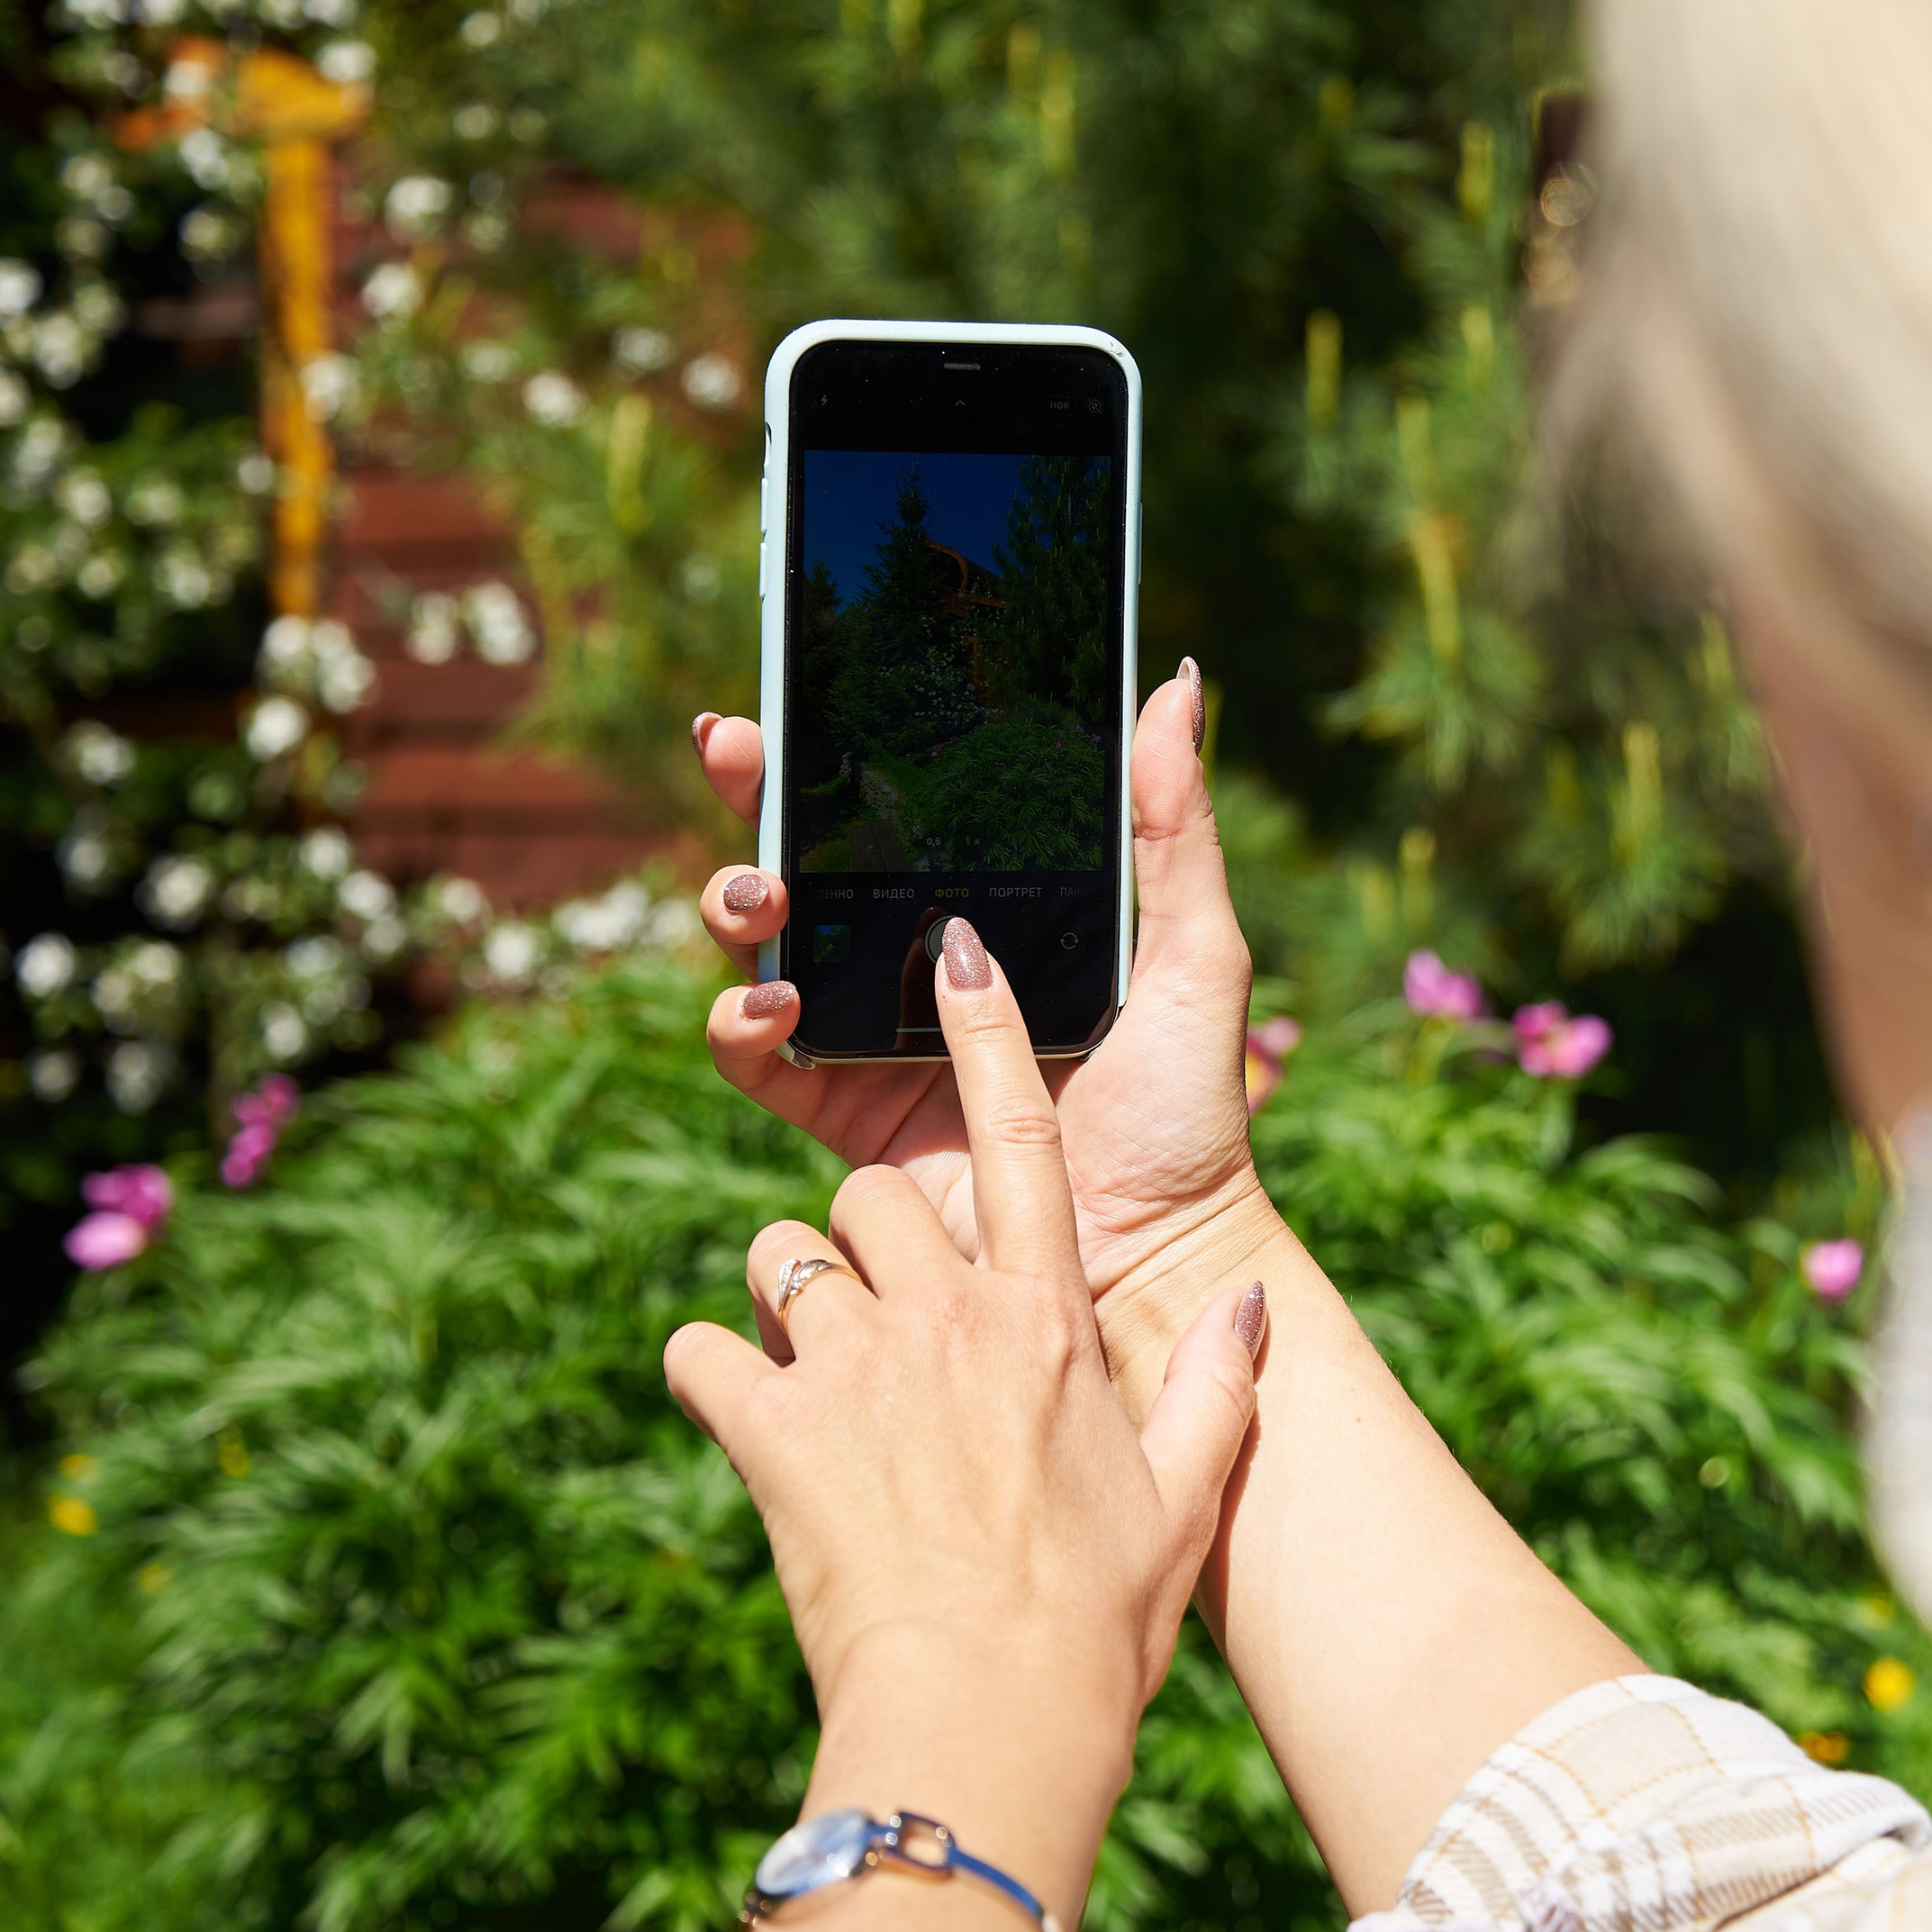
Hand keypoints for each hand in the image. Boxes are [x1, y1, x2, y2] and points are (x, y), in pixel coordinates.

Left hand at [665, 922, 1265, 1931]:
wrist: (988, 1717)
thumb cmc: (1095, 1623)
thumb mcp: (1180, 1500)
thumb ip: (1222, 1387)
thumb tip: (1254, 1302)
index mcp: (1049, 1321)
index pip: (1022, 1140)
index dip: (988, 1037)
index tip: (956, 954)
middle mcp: (948, 1319)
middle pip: (876, 1198)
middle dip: (864, 1240)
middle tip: (877, 1317)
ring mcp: (856, 1369)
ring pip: (783, 1257)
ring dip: (787, 1301)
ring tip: (808, 1373)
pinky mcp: (773, 1431)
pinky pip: (703, 1353)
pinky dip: (707, 1375)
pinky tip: (735, 1416)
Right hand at [691, 667, 1281, 1390]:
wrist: (1151, 1252)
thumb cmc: (1188, 1109)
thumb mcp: (1192, 952)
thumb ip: (1174, 825)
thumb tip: (1176, 680)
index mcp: (993, 914)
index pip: (895, 809)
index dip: (833, 747)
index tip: (793, 690)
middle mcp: (916, 963)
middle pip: (808, 857)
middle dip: (756, 796)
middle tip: (742, 754)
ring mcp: (869, 1036)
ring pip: (765, 945)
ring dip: (739, 899)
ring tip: (770, 895)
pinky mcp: (840, 1116)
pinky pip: (757, 1058)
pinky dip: (743, 1021)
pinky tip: (779, 1004)